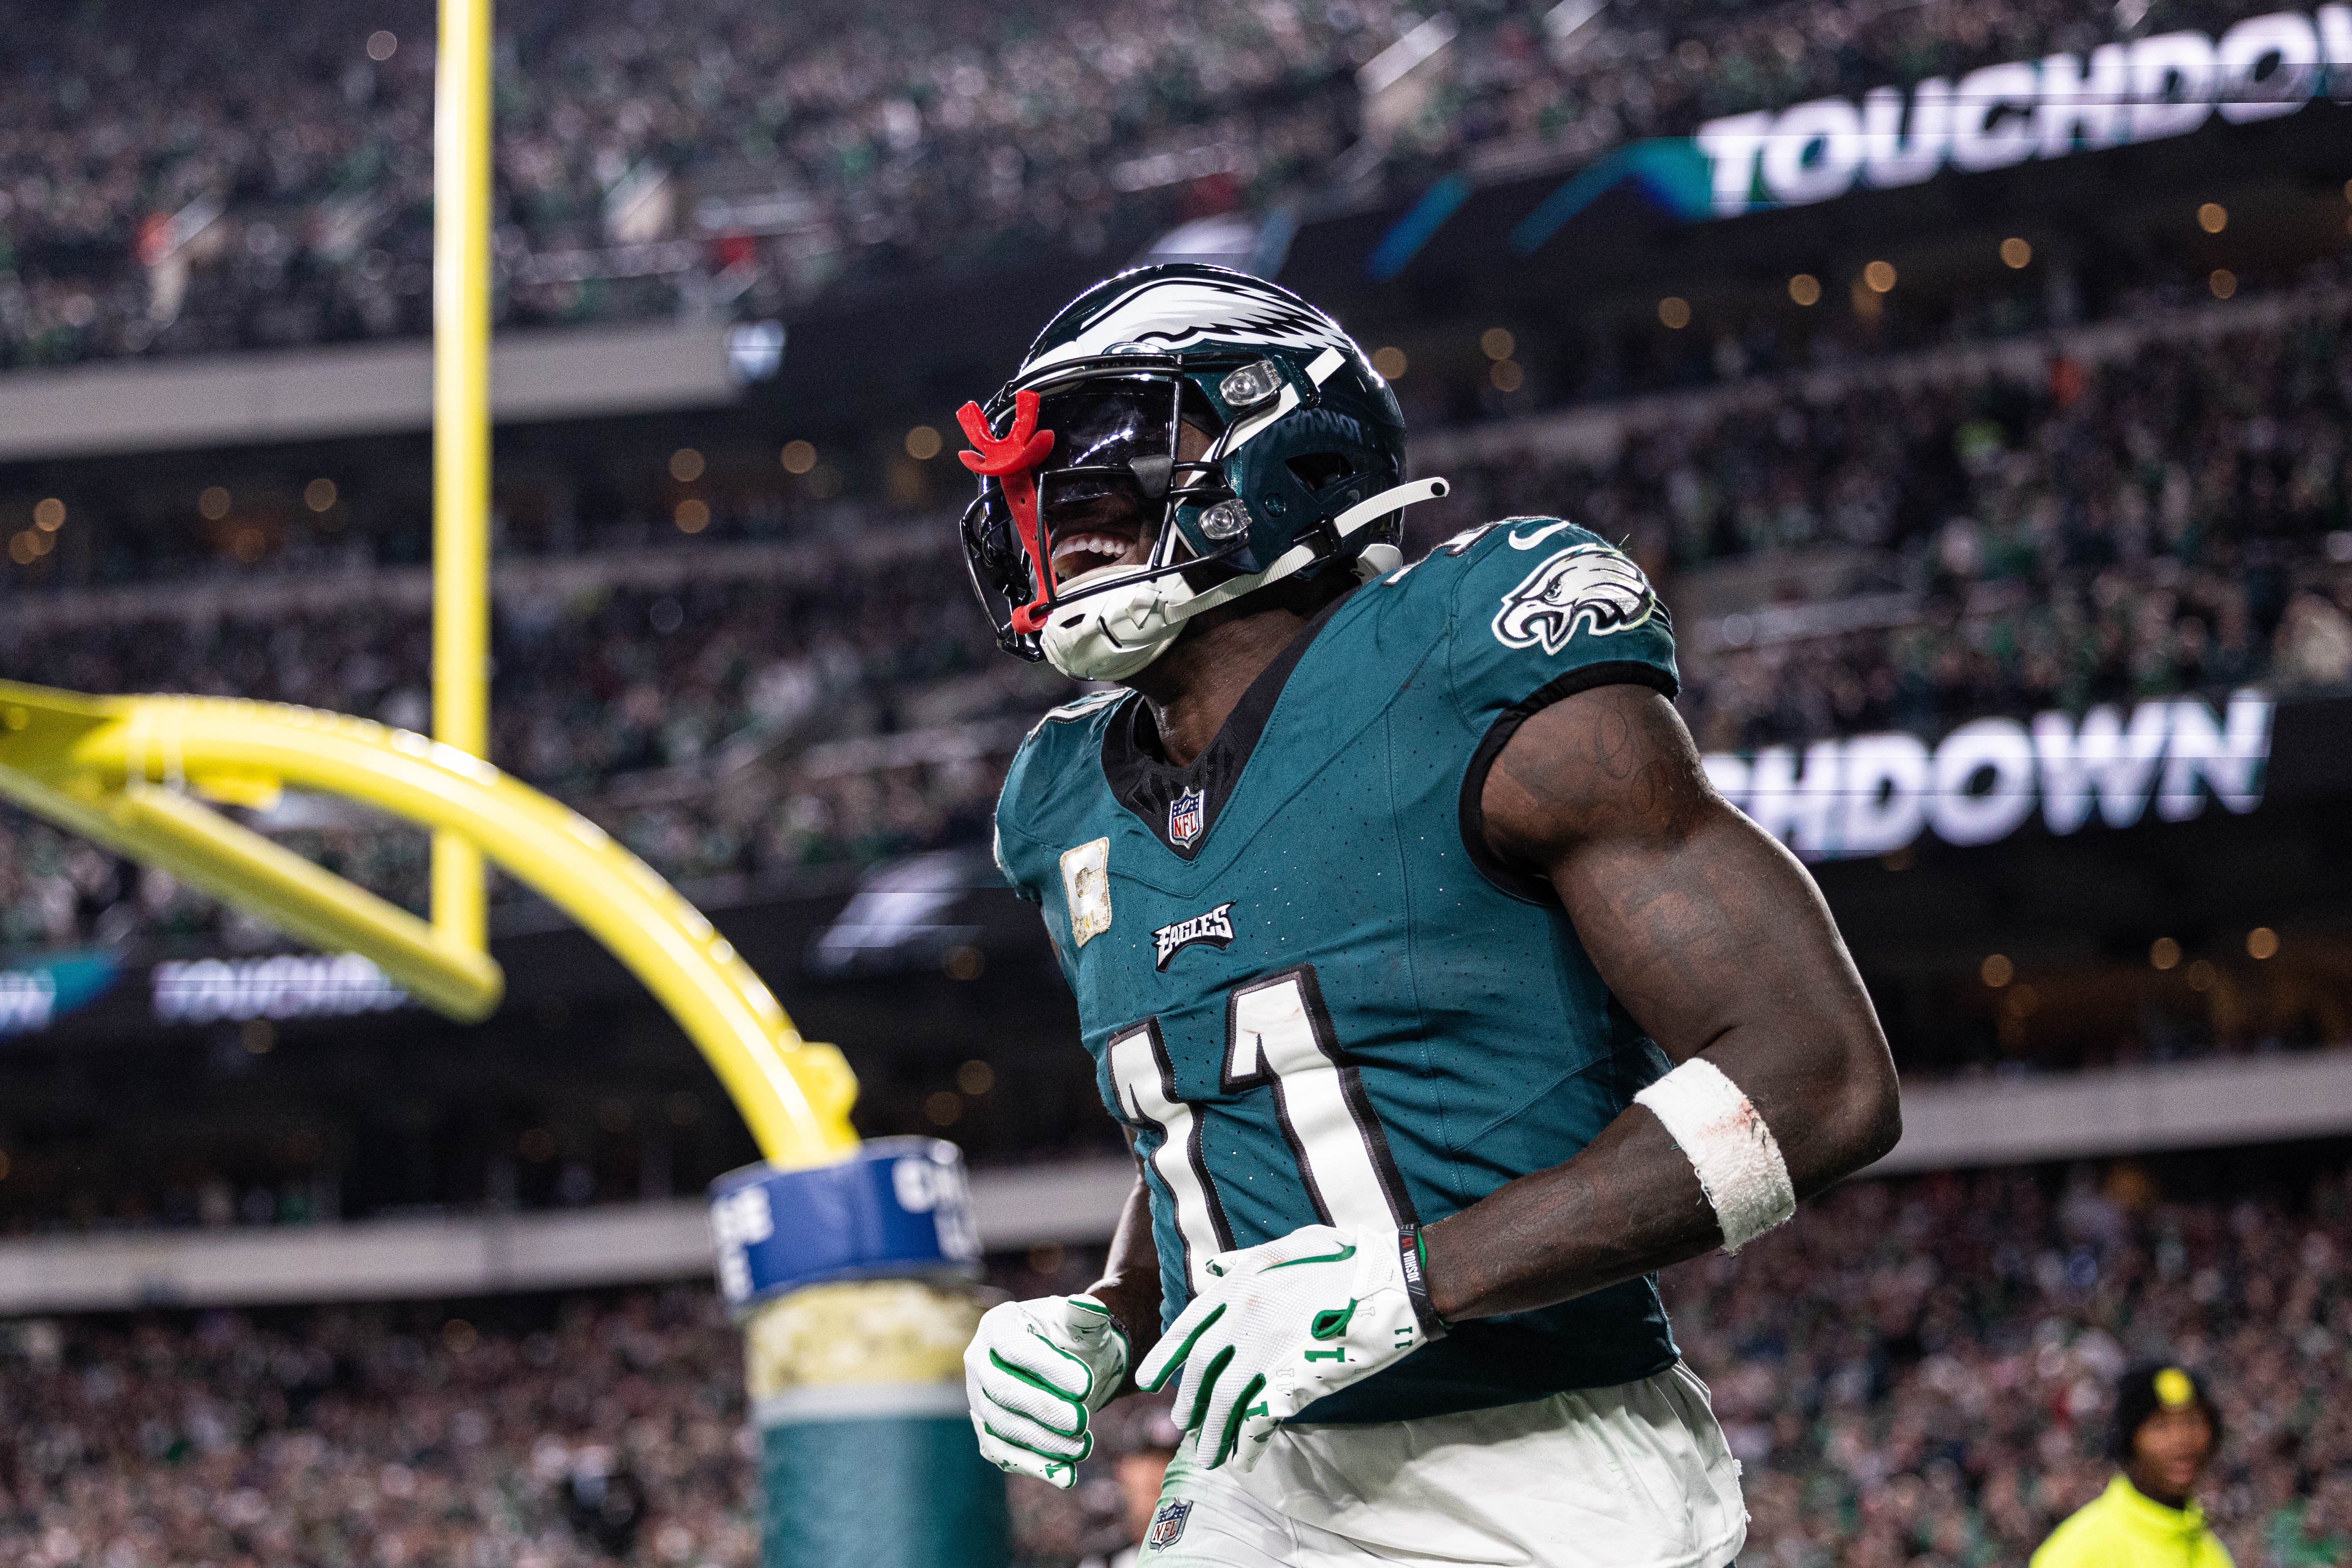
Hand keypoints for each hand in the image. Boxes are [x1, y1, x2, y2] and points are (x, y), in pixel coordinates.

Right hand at [965, 1293, 1129, 1488]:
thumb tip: (1089, 1307)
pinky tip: (1066, 1475)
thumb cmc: (1075, 1338)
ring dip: (1042, 1441)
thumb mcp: (1082, 1323)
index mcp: (997, 1326)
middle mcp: (979, 1362)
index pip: (1014, 1348)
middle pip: (1002, 1390)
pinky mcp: (987, 1431)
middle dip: (1043, 1409)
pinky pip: (1002, 1453)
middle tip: (1082, 1421)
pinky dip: (1033, 1466)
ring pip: (1001, 1426)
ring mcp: (979, 1399)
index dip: (1048, 1368)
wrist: (1073, 1365)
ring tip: (1083, 1447)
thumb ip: (1085, 1316)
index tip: (1086, 1384)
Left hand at [1135, 1225, 1440, 1470]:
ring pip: (1225, 1401)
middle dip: (1187, 1401)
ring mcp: (1269, 1351)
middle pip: (1201, 1370)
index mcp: (1241, 1284)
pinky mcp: (1296, 1380)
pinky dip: (1248, 1443)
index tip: (1147, 1380)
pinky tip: (1243, 1459)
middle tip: (1180, 1423)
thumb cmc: (1348, 1259)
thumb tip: (1213, 1268)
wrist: (1395, 1280)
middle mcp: (1245, 1318)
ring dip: (1212, 1433)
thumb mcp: (1289, 1245)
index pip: (1188, 1327)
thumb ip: (1246, 1260)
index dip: (1164, 1356)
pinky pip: (1261, 1420)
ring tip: (1205, 1454)